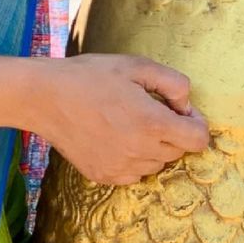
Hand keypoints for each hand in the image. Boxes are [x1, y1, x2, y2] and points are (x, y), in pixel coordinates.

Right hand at [37, 53, 210, 185]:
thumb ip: (173, 82)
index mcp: (152, 124)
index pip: (199, 140)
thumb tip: (186, 104)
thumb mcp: (135, 65)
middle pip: (178, 151)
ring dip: (152, 146)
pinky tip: (115, 137)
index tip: (178, 110)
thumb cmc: (90, 76)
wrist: (44, 97)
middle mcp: (140, 152)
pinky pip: (134, 174)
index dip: (195, 122)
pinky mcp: (104, 176)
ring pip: (156, 164)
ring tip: (128, 122)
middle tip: (148, 109)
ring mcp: (121, 168)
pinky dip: (133, 159)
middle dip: (172, 132)